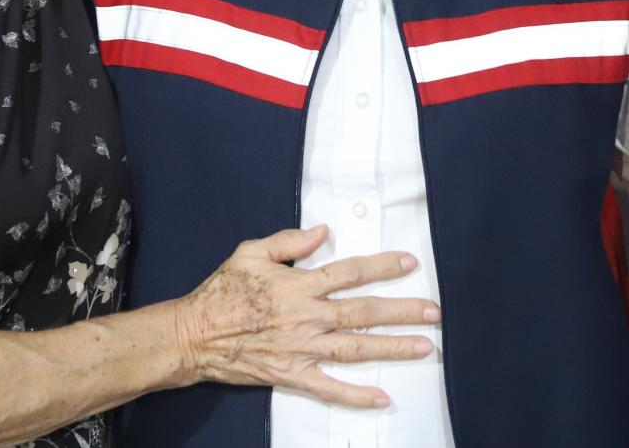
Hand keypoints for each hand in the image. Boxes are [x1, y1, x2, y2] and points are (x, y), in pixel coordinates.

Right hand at [173, 224, 438, 407]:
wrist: (194, 335)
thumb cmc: (221, 292)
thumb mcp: (250, 252)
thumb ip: (289, 241)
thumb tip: (323, 231)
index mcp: (299, 285)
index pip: (350, 272)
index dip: (382, 266)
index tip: (410, 262)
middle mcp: (307, 317)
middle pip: (364, 312)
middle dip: (402, 310)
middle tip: (434, 311)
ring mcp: (302, 349)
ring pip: (356, 348)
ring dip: (392, 348)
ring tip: (423, 346)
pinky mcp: (293, 375)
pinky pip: (330, 388)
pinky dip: (356, 395)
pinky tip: (382, 397)